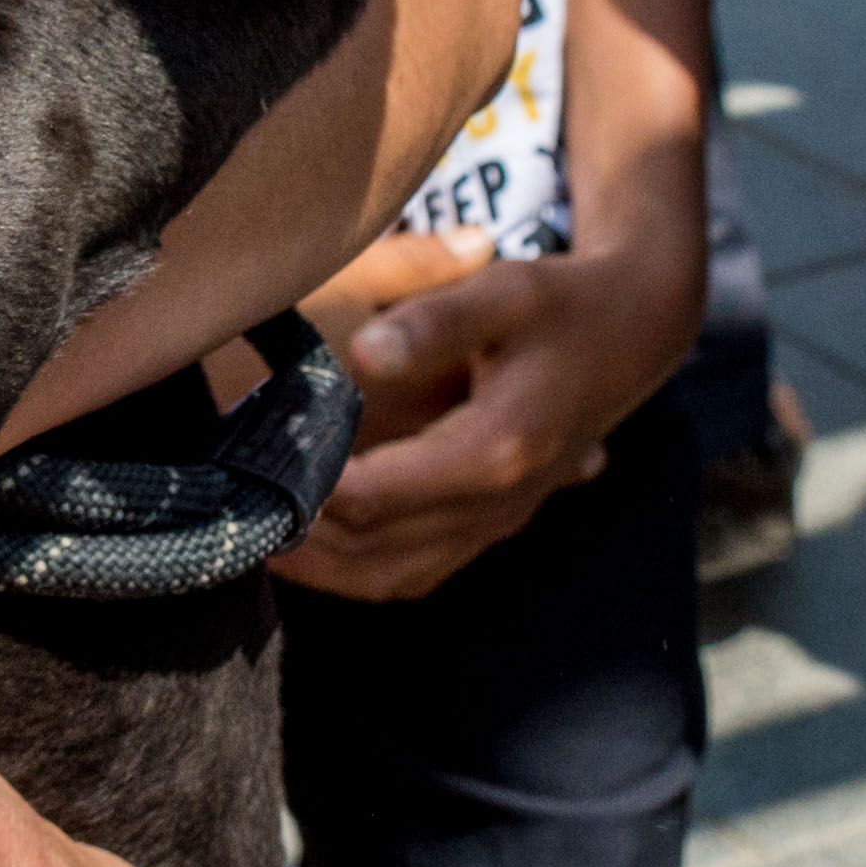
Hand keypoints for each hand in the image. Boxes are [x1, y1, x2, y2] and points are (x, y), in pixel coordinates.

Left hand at [275, 216, 702, 600]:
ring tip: (253, 538)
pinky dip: (358, 576)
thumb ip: (433, 317)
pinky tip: (312, 552)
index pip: (379, 496)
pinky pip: (416, 575)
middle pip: (377, 545)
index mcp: (496, 450)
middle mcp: (498, 504)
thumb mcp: (504, 290)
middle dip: (301, 535)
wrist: (634, 334)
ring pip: (393, 576)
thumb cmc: (561, 305)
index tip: (250, 472)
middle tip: (231, 510)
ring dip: (322, 568)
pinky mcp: (492, 528)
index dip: (308, 492)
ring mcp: (498, 525)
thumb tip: (364, 355)